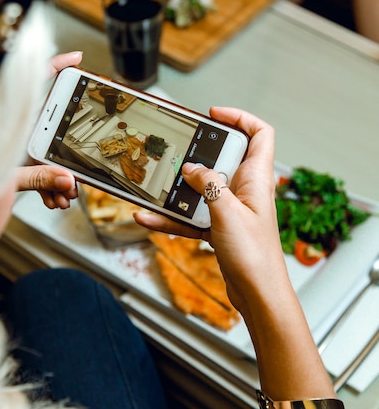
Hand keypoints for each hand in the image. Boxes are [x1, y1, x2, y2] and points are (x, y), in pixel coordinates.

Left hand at [15, 50, 82, 207]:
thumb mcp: (6, 180)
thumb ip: (38, 179)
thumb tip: (67, 179)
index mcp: (7, 121)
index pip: (32, 83)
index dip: (55, 66)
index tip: (76, 60)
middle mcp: (13, 130)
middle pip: (52, 125)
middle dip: (71, 149)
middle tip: (79, 168)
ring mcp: (16, 147)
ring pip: (50, 152)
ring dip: (61, 175)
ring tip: (67, 193)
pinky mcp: (16, 165)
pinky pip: (40, 170)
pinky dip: (50, 186)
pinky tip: (55, 200)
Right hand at [135, 106, 285, 308]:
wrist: (257, 293)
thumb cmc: (255, 256)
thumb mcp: (227, 212)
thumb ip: (208, 185)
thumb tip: (191, 168)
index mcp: (256, 178)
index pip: (259, 133)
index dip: (240, 118)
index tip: (214, 115)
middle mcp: (244, 190)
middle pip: (223, 158)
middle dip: (199, 153)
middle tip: (178, 149)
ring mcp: (230, 209)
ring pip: (201, 190)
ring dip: (178, 190)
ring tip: (155, 187)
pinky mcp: (218, 228)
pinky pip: (190, 216)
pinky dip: (171, 218)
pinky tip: (149, 218)